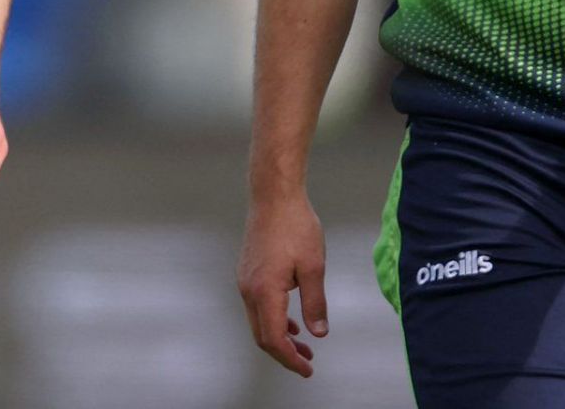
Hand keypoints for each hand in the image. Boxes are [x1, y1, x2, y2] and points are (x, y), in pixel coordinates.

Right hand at [236, 194, 327, 377]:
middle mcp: (249, 290)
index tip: (308, 369)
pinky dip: (273, 320)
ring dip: (279, 337)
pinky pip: (257, 306)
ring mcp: (245, 280)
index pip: (275, 339)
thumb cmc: (296, 226)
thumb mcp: (313, 266)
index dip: (291, 359)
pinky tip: (291, 321)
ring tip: (303, 345)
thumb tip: (318, 333)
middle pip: (262, 336)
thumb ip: (315, 303)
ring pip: (258, 321)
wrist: (273, 195)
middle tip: (308, 362)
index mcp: (265, 292)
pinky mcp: (247, 272)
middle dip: (285, 353)